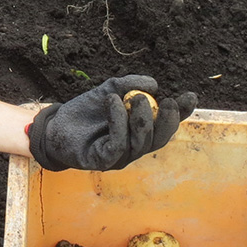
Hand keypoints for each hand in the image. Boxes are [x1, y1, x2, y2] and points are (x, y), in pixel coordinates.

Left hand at [28, 75, 196, 171]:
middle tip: (166, 101)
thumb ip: (129, 84)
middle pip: (160, 139)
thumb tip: (153, 84)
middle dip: (167, 121)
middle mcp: (134, 146)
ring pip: (141, 143)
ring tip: (135, 98)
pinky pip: (118, 144)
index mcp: (140, 130)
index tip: (189, 97)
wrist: (56, 125)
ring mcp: (121, 157)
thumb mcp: (108, 90)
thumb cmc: (85, 111)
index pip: (166, 124)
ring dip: (142, 119)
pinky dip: (119, 121)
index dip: (180, 113)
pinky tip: (113, 102)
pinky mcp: (104, 161)